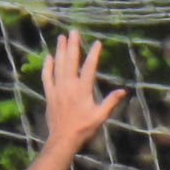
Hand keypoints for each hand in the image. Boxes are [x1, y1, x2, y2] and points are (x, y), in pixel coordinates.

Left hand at [41, 31, 125, 150]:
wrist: (63, 138)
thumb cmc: (84, 128)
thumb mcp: (100, 116)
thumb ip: (110, 102)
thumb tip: (123, 91)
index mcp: (83, 89)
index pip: (89, 67)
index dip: (94, 54)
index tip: (97, 43)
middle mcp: (69, 85)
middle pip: (71, 60)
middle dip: (72, 44)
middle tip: (73, 31)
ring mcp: (57, 88)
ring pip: (58, 64)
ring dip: (59, 50)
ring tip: (61, 37)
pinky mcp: (49, 93)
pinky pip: (47, 76)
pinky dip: (47, 66)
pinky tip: (49, 57)